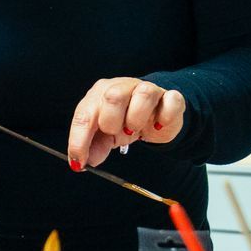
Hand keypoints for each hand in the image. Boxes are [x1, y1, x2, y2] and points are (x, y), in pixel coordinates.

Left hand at [67, 79, 185, 168]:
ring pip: (143, 94)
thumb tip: (82, 163)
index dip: (79, 140)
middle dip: (111, 122)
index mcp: (99, 95)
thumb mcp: (105, 136)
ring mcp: (147, 89)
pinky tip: (157, 125)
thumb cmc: (124, 122)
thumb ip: (93, 148)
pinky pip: (171, 100)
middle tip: (116, 133)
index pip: (84, 114)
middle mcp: (122, 87)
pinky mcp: (170, 98)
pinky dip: (164, 117)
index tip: (80, 162)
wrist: (155, 117)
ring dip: (137, 118)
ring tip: (135, 128)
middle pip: (113, 97)